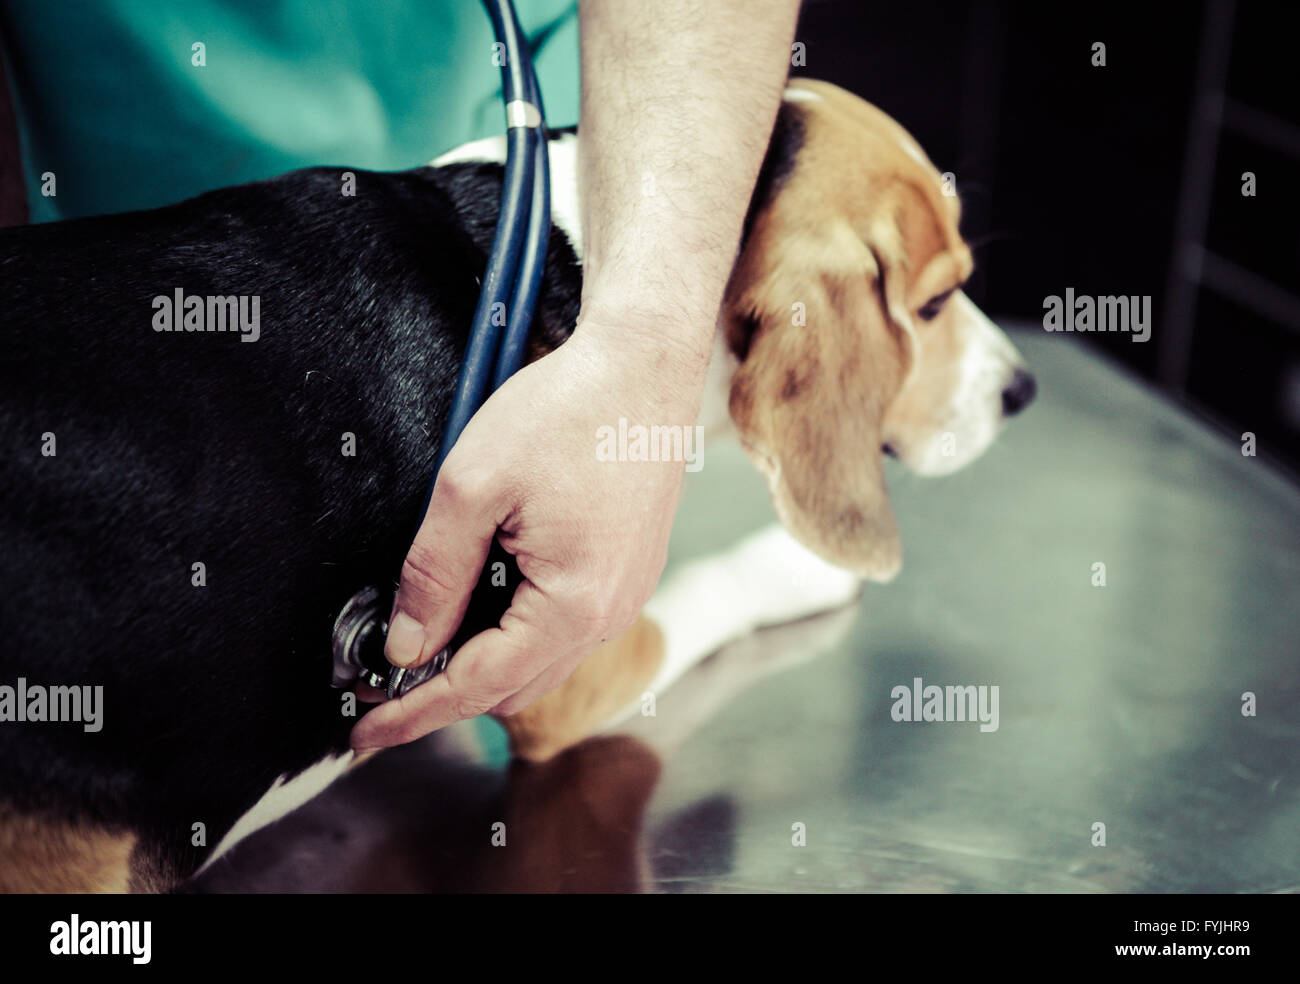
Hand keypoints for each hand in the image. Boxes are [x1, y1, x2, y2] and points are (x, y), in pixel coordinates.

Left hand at [349, 319, 708, 749]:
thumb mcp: (472, 487)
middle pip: (512, 687)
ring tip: (424, 636)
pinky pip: (563, 628)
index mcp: (575, 604)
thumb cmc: (568, 411)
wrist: (643, 364)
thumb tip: (409, 645)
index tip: (365, 733)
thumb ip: (434, 575)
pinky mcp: (626, 572)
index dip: (413, 713)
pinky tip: (479, 598)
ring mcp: (625, 595)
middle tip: (378, 683)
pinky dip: (513, 631)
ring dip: (479, 660)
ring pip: (538, 660)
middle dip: (443, 692)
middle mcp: (611, 613)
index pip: (478, 686)